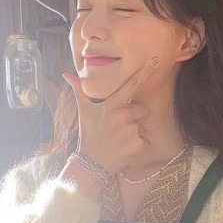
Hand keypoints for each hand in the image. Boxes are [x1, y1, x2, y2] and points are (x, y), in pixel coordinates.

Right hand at [62, 58, 158, 175]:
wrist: (91, 162)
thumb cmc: (89, 133)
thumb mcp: (84, 111)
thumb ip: (79, 90)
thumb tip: (66, 74)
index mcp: (112, 105)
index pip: (131, 85)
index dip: (144, 72)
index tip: (156, 60)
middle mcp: (122, 115)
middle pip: (142, 109)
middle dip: (135, 116)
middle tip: (120, 126)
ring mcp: (131, 130)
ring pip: (143, 126)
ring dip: (135, 131)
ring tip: (120, 138)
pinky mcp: (137, 145)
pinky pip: (146, 141)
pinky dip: (139, 145)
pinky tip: (125, 148)